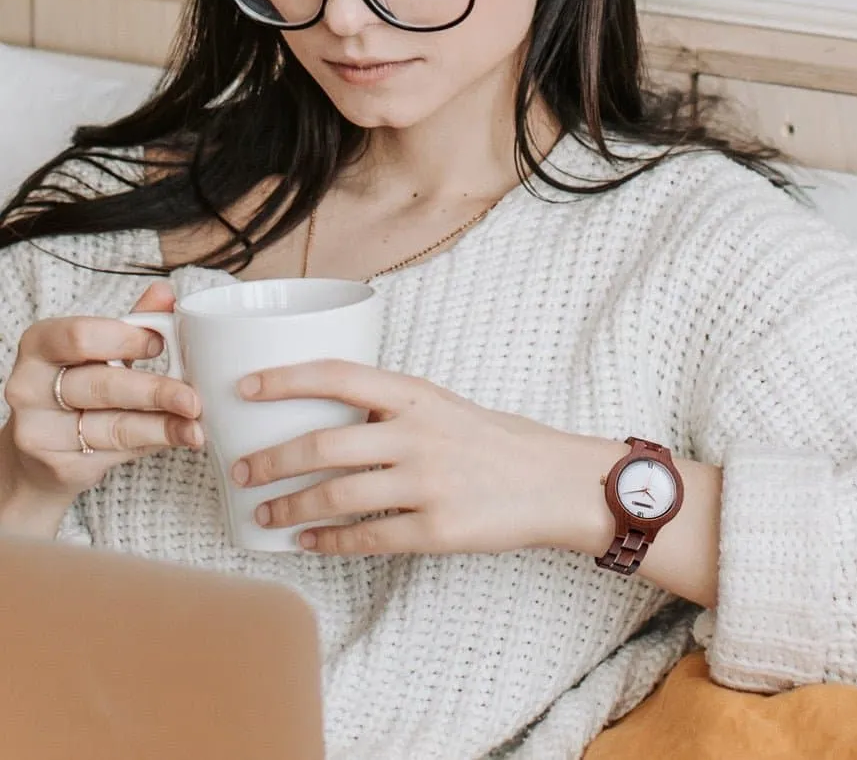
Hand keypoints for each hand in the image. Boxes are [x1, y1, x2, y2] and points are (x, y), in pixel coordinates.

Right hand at [1, 282, 203, 505]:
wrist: (38, 454)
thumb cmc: (76, 387)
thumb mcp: (99, 351)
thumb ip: (132, 323)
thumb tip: (166, 293)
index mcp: (40, 345)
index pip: (80, 337)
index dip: (125, 340)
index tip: (162, 344)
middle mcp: (29, 388)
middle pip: (101, 386)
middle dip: (154, 392)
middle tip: (193, 398)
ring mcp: (39, 432)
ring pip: (113, 427)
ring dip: (163, 427)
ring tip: (196, 427)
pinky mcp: (58, 467)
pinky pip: (117, 453)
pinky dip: (153, 444)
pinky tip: (178, 438)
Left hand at [232, 360, 622, 556]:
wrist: (555, 482)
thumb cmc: (497, 441)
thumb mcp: (445, 406)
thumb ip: (393, 410)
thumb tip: (328, 420)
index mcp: (417, 395)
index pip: (337, 375)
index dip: (284, 379)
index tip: (243, 388)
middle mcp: (417, 435)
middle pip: (322, 444)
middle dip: (270, 460)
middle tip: (240, 470)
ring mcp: (427, 484)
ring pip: (335, 496)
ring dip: (289, 507)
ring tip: (263, 513)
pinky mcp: (436, 530)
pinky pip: (366, 538)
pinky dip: (328, 542)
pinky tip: (307, 543)